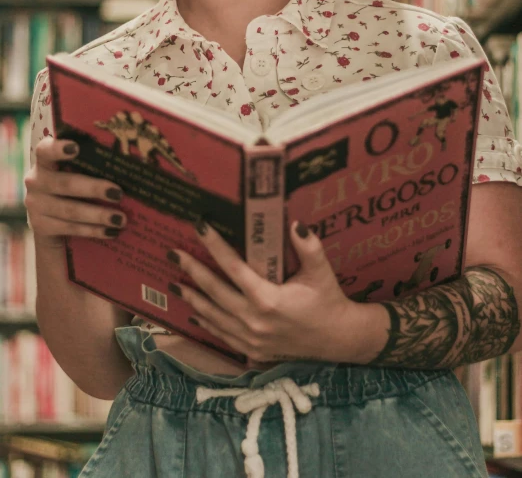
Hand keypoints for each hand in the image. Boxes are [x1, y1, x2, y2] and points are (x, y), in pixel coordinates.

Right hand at [24, 137, 126, 247]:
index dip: (58, 148)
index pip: (45, 150)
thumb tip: (126, 165)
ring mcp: (35, 205)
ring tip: (121, 219)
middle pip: (66, 184)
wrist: (48, 216)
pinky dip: (93, 230)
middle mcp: (35, 181)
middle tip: (118, 194)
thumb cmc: (70, 184)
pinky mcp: (40, 226)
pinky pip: (70, 228)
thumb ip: (90, 165)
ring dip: (98, 215)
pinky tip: (111, 232)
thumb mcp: (74, 171)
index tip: (76, 147)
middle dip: (94, 189)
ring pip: (70, 210)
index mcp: (44, 161)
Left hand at [167, 220, 361, 363]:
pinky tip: (192, 313)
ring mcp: (250, 338)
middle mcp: (254, 320)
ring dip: (192, 298)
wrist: (337, 339)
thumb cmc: (328, 301)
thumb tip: (295, 223)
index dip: (215, 245)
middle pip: (214, 292)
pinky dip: (205, 323)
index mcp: (268, 298)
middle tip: (172, 254)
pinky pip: (221, 335)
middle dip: (192, 271)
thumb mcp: (321, 271)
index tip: (199, 227)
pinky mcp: (252, 350)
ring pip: (212, 315)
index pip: (233, 267)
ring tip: (173, 282)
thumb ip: (309, 247)